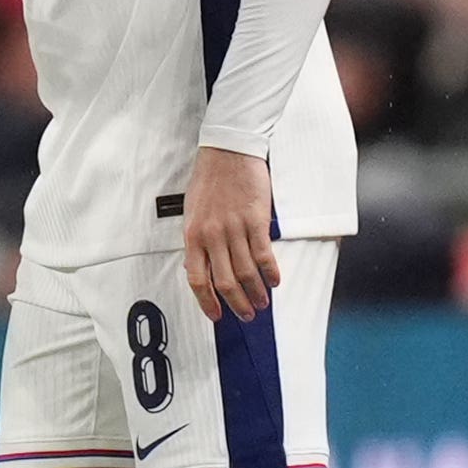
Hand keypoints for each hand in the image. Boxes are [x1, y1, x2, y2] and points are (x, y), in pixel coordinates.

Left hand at [182, 144, 279, 319]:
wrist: (227, 151)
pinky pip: (263, 254)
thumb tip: (203, 266)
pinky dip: (271, 272)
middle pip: (224, 282)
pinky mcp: (256, 220)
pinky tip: (275, 281)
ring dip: (256, 292)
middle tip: (247, 315)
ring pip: (246, 272)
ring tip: (263, 302)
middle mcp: (211, 235)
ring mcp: (234, 228)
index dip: (207, 301)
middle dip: (237, 304)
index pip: (196, 279)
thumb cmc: (210, 181)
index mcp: (192, 235)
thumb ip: (198, 240)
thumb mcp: (193, 212)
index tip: (216, 315)